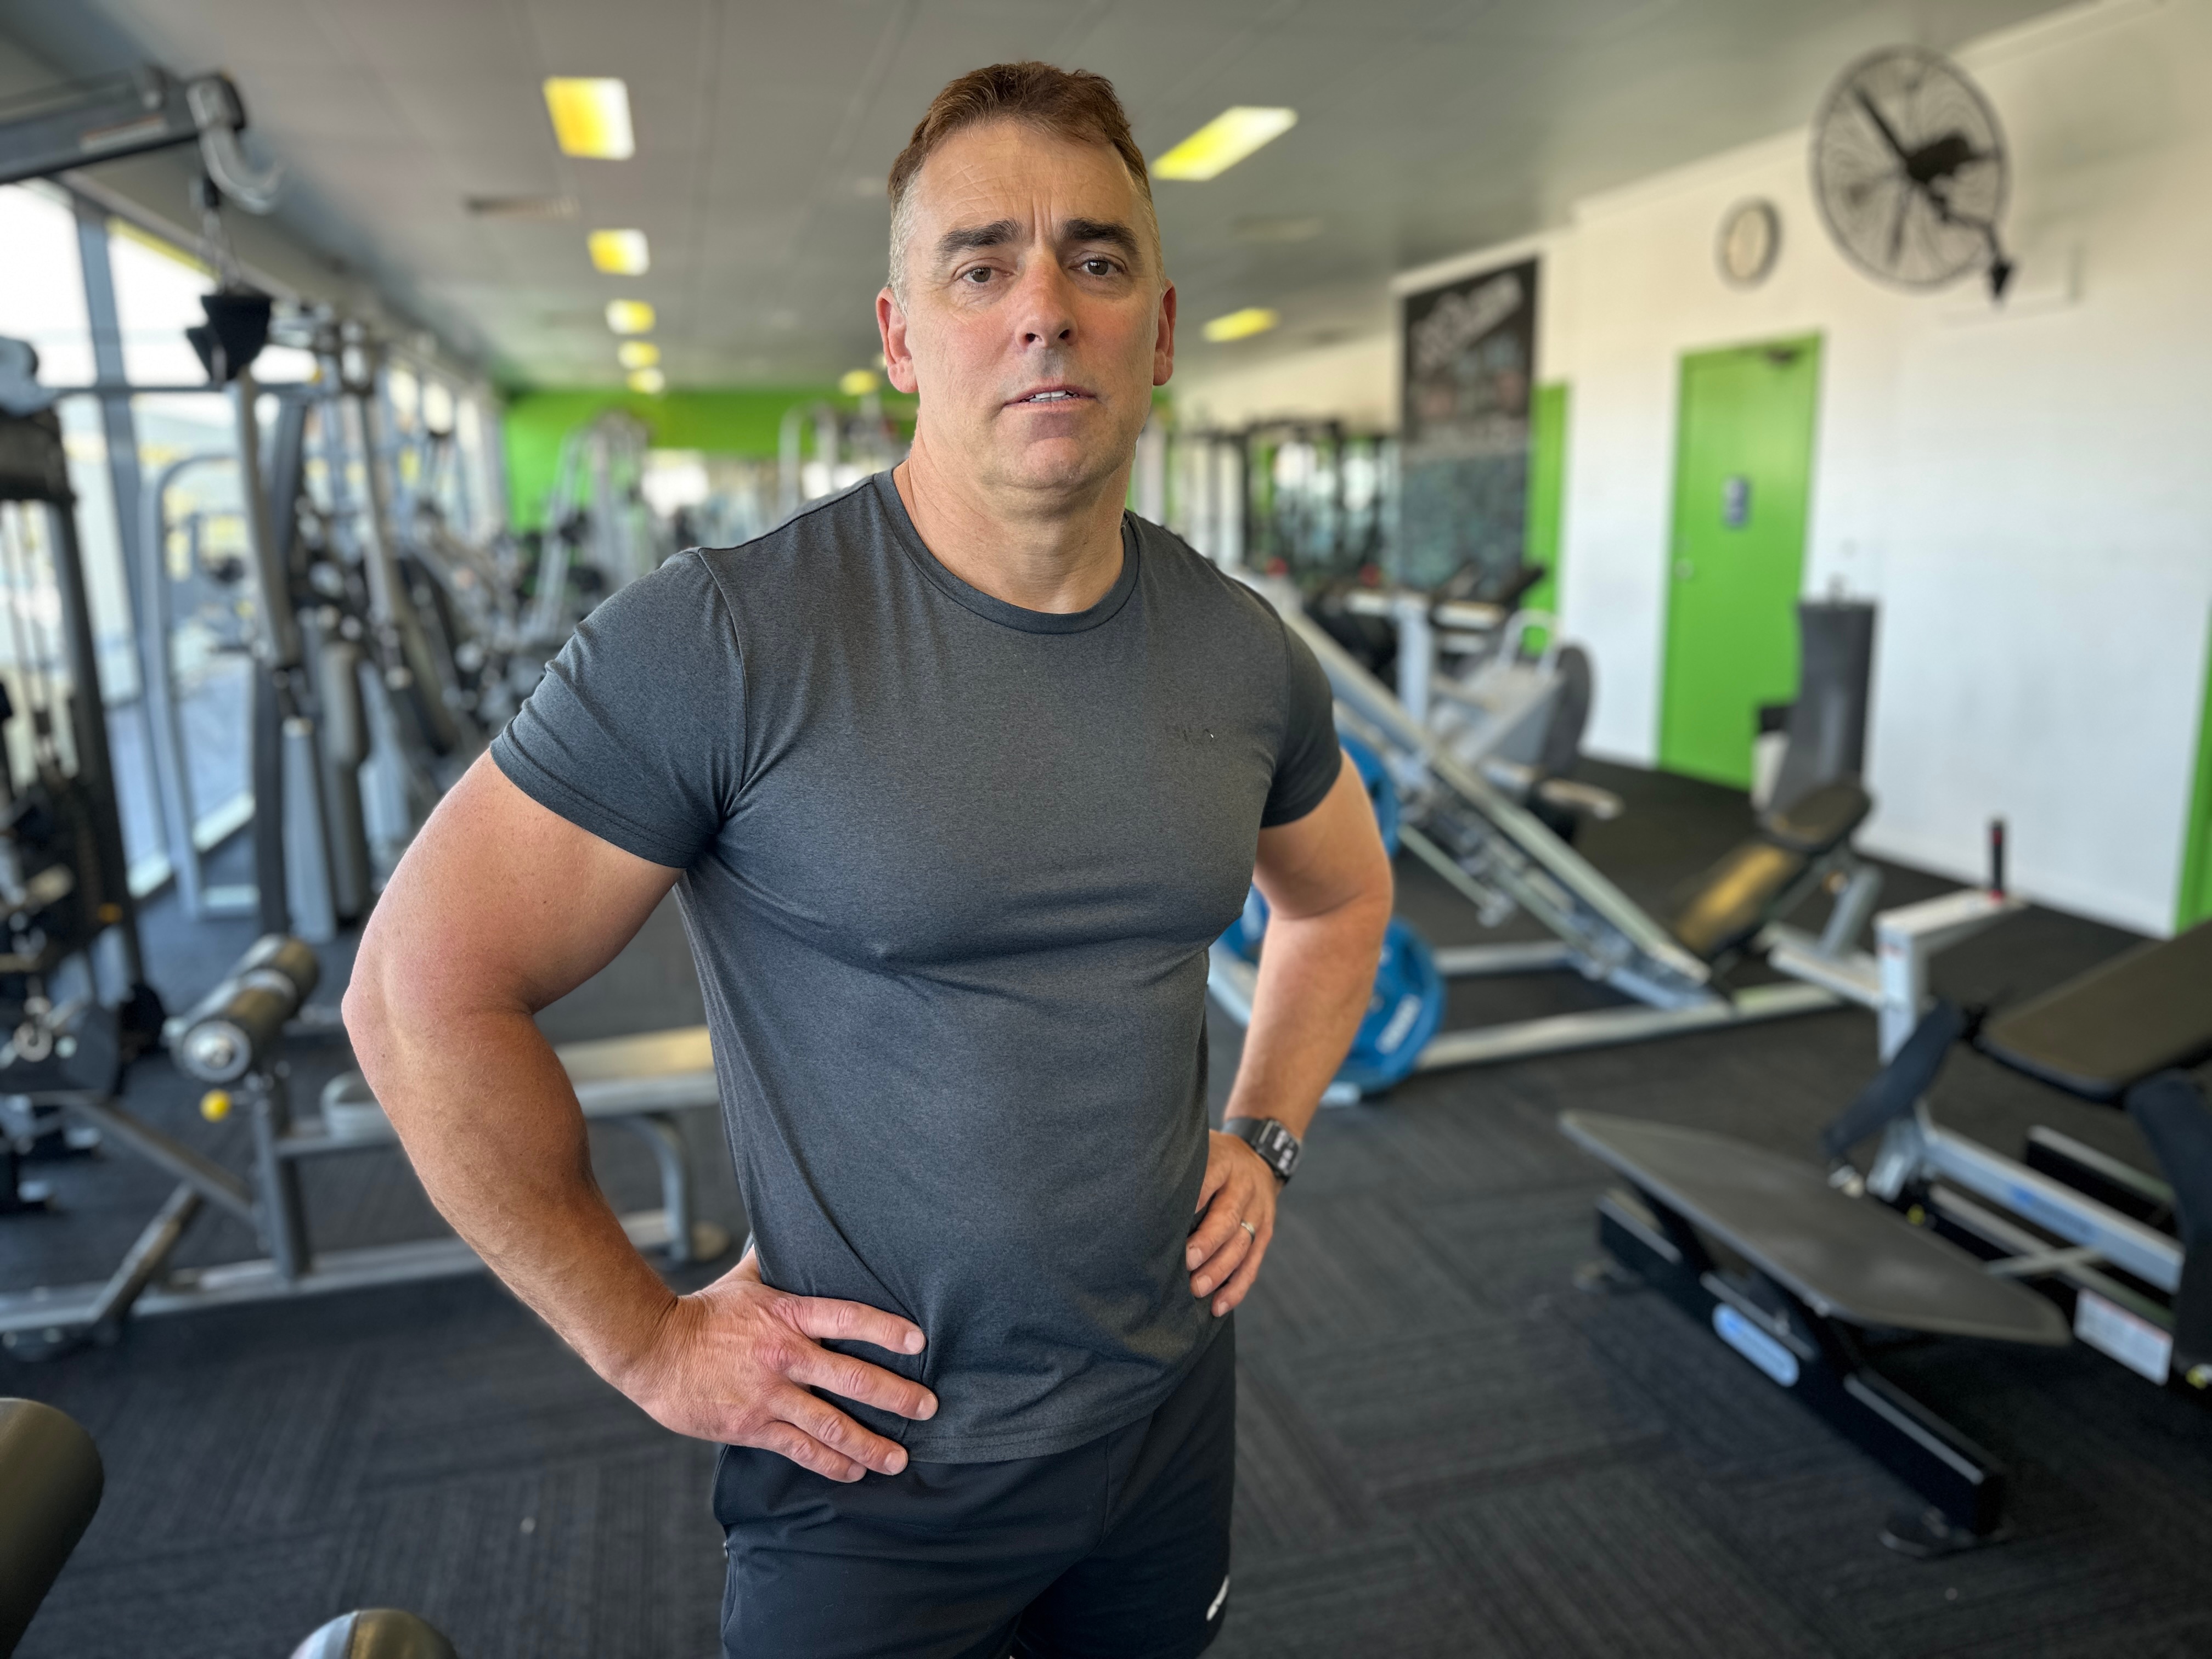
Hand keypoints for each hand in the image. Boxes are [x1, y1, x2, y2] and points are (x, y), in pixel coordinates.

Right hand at [614, 1250, 935, 1481]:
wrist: (652, 1351)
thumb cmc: (703, 1313)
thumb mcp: (745, 1280)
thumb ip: (779, 1261)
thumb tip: (801, 1228)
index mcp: (787, 1315)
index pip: (848, 1318)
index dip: (886, 1330)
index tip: (919, 1342)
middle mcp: (784, 1356)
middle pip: (852, 1379)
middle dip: (896, 1397)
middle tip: (928, 1408)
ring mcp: (769, 1395)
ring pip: (832, 1426)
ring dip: (871, 1445)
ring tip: (900, 1459)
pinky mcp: (752, 1426)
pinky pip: (800, 1449)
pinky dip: (831, 1463)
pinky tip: (854, 1472)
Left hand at [1187, 1128, 1279, 1316]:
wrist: (1260, 1154)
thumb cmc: (1214, 1158)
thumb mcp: (1200, 1150)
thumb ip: (1179, 1168)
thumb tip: (1137, 1194)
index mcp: (1224, 1163)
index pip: (1209, 1180)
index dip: (1193, 1202)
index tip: (1172, 1223)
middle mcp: (1244, 1187)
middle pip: (1228, 1217)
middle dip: (1207, 1243)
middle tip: (1186, 1263)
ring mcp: (1258, 1212)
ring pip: (1242, 1245)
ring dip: (1220, 1270)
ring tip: (1198, 1289)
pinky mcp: (1265, 1233)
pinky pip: (1252, 1263)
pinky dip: (1237, 1287)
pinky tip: (1219, 1304)